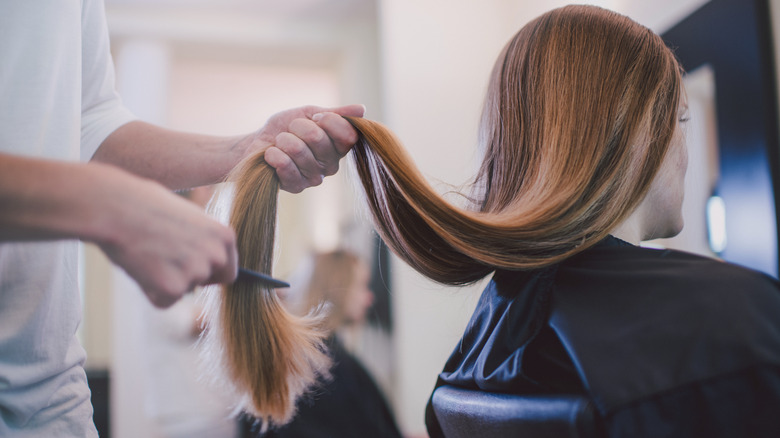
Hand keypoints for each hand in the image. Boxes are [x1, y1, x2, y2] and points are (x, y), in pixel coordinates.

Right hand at [96, 172, 237, 307]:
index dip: (208, 272)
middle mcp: (216, 255)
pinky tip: (139, 267)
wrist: (115, 207)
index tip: (190, 266)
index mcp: (224, 236)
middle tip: (162, 258)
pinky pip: (163, 301)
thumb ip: (204, 240)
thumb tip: (208, 259)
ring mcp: (196, 274)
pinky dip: (150, 292)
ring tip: (147, 254)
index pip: (228, 270)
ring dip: (165, 281)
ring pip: (183, 291)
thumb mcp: (188, 216)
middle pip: (206, 282)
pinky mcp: (173, 289)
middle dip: (188, 277)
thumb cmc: (146, 205)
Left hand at [245, 104, 364, 192]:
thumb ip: (335, 114)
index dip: (329, 121)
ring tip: (280, 142)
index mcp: (339, 147)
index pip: (348, 135)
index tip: (315, 116)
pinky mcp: (296, 187)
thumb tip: (361, 110)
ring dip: (284, 140)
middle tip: (291, 130)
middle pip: (319, 139)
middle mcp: (331, 165)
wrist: (260, 143)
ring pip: (299, 150)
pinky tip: (271, 153)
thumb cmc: (287, 128)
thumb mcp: (310, 114)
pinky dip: (274, 155)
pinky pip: (286, 166)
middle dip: (299, 127)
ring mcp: (314, 178)